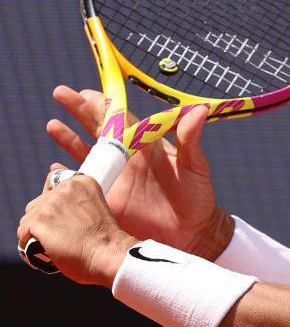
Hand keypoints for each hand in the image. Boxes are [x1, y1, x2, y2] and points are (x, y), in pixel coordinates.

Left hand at [18, 173, 136, 286]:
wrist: (109, 255)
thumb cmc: (106, 238)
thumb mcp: (95, 205)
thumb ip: (75, 190)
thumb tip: (54, 166)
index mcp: (82, 182)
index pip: (51, 187)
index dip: (55, 207)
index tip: (68, 220)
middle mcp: (65, 188)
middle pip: (37, 204)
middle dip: (45, 221)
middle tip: (65, 236)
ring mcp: (51, 204)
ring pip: (27, 219)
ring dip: (37, 233)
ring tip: (56, 244)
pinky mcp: (39, 221)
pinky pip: (23, 233)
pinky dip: (30, 245)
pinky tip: (46, 250)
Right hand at [46, 86, 232, 259]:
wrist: (192, 234)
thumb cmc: (199, 198)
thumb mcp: (195, 167)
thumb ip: (190, 140)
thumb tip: (200, 109)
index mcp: (146, 148)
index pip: (121, 120)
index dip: (105, 105)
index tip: (87, 92)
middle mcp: (127, 160)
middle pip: (98, 130)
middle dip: (79, 111)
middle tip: (61, 93)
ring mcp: (115, 180)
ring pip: (86, 154)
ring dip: (69, 139)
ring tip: (53, 124)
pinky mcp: (107, 201)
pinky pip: (81, 185)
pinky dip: (67, 176)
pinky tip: (54, 168)